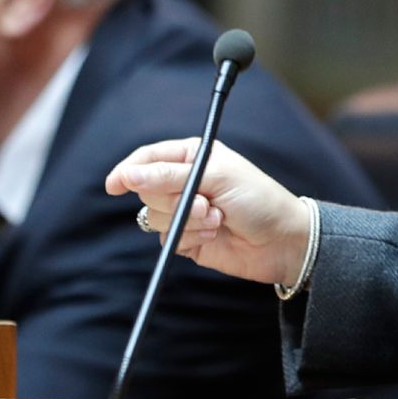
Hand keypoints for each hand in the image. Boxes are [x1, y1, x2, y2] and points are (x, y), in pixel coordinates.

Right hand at [104, 138, 310, 285]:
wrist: (282, 241)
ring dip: (187, 220)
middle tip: (206, 203)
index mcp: (192, 157)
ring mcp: (185, 212)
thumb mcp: (217, 176)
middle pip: (148, 189)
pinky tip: (215, 235)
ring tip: (216, 220)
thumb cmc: (258, 199)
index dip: (129, 170)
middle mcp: (185, 182)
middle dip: (173, 199)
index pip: (149, 158)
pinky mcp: (188, 239)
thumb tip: (129, 174)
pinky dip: (191, 238)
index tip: (115, 185)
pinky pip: (169, 239)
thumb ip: (170, 175)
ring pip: (155, 217)